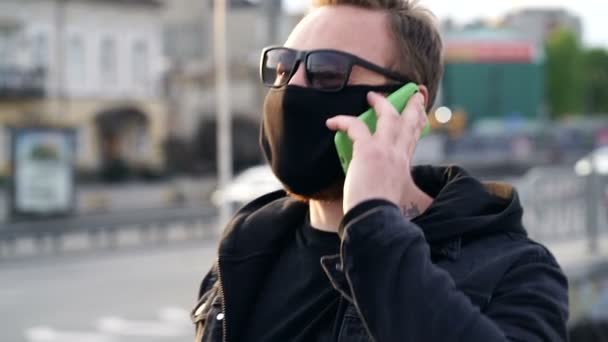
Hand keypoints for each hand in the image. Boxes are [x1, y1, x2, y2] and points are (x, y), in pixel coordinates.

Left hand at [326, 92, 427, 213]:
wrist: (376, 219)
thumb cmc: (385, 214)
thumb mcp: (406, 203)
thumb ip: (411, 197)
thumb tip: (421, 204)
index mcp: (404, 165)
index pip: (413, 136)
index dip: (418, 120)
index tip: (419, 108)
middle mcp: (399, 154)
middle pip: (409, 121)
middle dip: (412, 105)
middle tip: (413, 93)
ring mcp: (385, 150)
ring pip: (388, 116)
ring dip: (380, 102)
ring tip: (371, 96)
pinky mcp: (368, 151)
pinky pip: (355, 126)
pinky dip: (343, 121)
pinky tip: (332, 121)